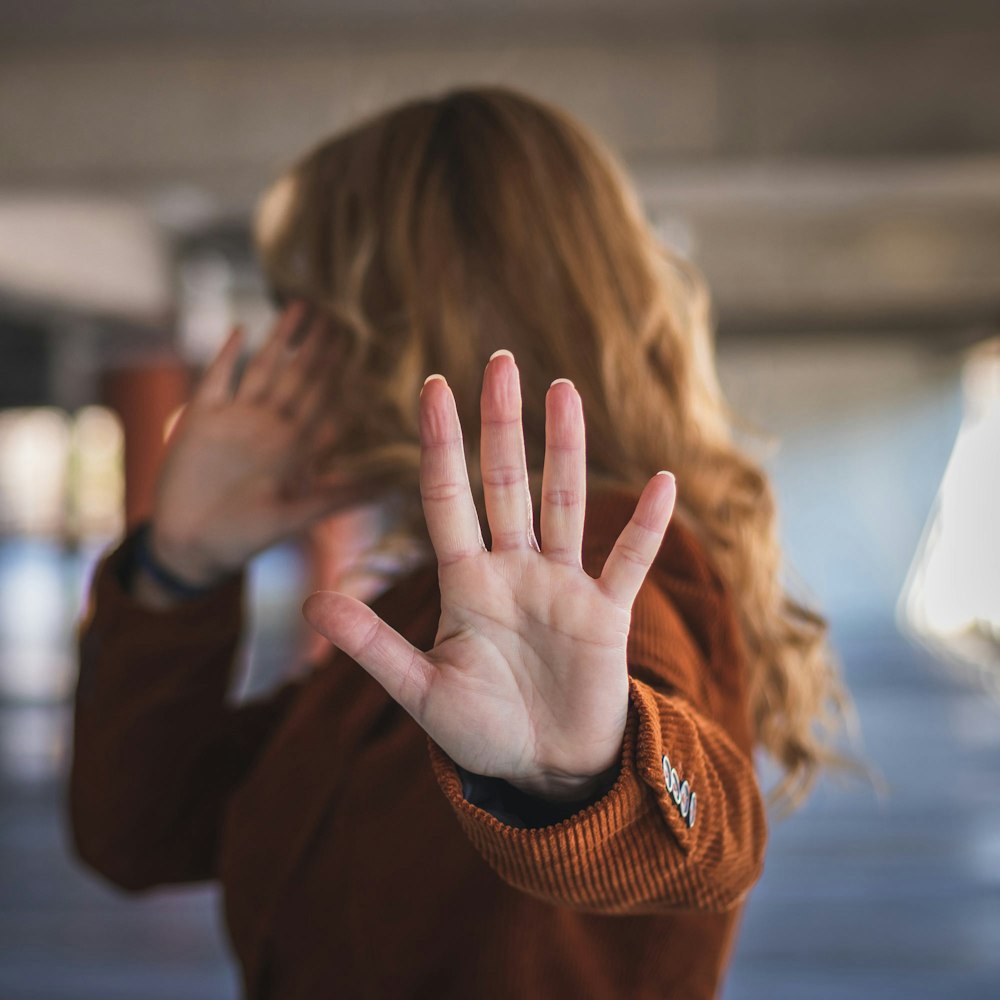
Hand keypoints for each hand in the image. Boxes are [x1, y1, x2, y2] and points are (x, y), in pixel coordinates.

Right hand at [148, 303, 354, 588]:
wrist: (190, 546)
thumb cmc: (246, 536)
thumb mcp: (297, 515)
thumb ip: (339, 497)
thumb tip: (390, 489)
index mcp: (295, 448)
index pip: (325, 402)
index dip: (342, 375)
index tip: (363, 347)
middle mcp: (269, 427)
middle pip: (298, 377)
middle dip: (318, 347)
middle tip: (339, 313)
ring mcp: (235, 419)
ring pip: (263, 369)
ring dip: (280, 340)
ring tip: (300, 307)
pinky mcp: (200, 420)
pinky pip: (216, 379)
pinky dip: (226, 356)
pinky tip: (240, 330)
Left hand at [304, 351, 675, 800]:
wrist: (544, 770)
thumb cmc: (481, 732)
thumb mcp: (421, 691)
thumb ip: (372, 647)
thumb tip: (310, 602)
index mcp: (465, 583)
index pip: (448, 499)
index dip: (440, 445)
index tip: (432, 386)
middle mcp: (513, 570)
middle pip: (506, 483)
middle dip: (501, 424)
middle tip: (499, 362)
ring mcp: (561, 586)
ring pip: (563, 503)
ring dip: (566, 450)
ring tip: (564, 391)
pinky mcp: (605, 614)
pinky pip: (628, 561)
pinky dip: (646, 526)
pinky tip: (662, 481)